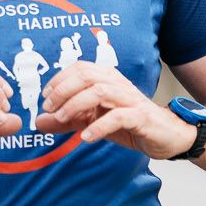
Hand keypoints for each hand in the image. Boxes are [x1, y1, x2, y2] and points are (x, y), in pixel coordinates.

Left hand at [35, 61, 195, 158]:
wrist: (167, 136)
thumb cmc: (130, 123)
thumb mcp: (93, 121)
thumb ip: (67, 120)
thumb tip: (38, 122)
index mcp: (107, 79)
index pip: (79, 68)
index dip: (59, 80)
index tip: (45, 99)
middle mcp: (118, 84)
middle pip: (86, 75)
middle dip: (63, 90)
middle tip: (49, 109)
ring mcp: (130, 100)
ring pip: (100, 91)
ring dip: (76, 104)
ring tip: (62, 119)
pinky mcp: (140, 118)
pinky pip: (118, 117)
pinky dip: (98, 126)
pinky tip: (85, 137)